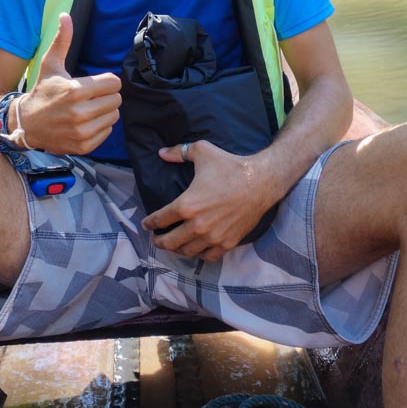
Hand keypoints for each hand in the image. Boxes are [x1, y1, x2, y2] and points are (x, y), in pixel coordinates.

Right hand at [18, 13, 121, 154]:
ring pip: (114, 116)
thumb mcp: (50, 64)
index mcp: (76, 90)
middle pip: (116, 100)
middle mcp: (80, 112)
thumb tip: (65, 15)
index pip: (114, 83)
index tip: (95, 83)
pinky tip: (86, 121)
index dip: (107, 81)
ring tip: (89, 108)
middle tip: (92, 96)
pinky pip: (107, 131)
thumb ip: (62, 40)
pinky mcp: (83, 145)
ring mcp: (82, 131)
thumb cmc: (42, 91)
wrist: (25, 124)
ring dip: (105, 111)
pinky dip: (100, 126)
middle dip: (106, 95)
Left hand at [142, 141, 275, 261]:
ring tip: (173, 244)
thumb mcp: (202, 151)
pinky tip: (194, 248)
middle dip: (159, 241)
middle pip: (170, 241)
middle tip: (155, 239)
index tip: (146, 224)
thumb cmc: (230, 166)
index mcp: (187, 204)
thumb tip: (161, 153)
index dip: (150, 223)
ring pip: (186, 251)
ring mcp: (213, 236)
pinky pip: (206, 256)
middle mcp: (197, 225)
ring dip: (176, 249)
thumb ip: (179, 152)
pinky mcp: (227, 242)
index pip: (160, 219)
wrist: (260, 181)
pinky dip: (197, 254)